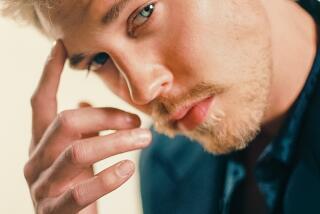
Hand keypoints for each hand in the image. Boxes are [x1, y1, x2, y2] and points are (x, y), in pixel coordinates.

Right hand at [23, 41, 151, 213]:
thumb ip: (80, 131)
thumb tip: (86, 101)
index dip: (48, 73)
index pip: (40, 103)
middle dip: (106, 116)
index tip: (61, 47)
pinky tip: (129, 168)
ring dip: (117, 141)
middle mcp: (36, 161)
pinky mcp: (55, 211)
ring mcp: (43, 187)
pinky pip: (82, 191)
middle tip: (137, 121)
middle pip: (67, 121)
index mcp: (42, 144)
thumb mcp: (78, 156)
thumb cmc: (77, 187)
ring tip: (145, 139)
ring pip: (78, 152)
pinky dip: (109, 177)